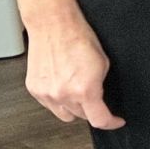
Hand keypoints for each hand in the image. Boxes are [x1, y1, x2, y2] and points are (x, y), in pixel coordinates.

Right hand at [24, 11, 124, 129]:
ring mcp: (46, 94)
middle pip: (81, 116)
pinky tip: (61, 84)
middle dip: (90, 109)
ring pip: (63, 114)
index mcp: (84, 90)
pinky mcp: (34, 90)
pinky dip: (57, 99)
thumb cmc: (78, 37)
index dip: (111, 123)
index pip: (99, 120)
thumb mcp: (103, 63)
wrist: (53, 25)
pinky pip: (49, 104)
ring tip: (75, 90)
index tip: (115, 121)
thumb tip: (99, 97)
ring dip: (72, 107)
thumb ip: (100, 86)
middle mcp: (63, 95)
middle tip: (92, 95)